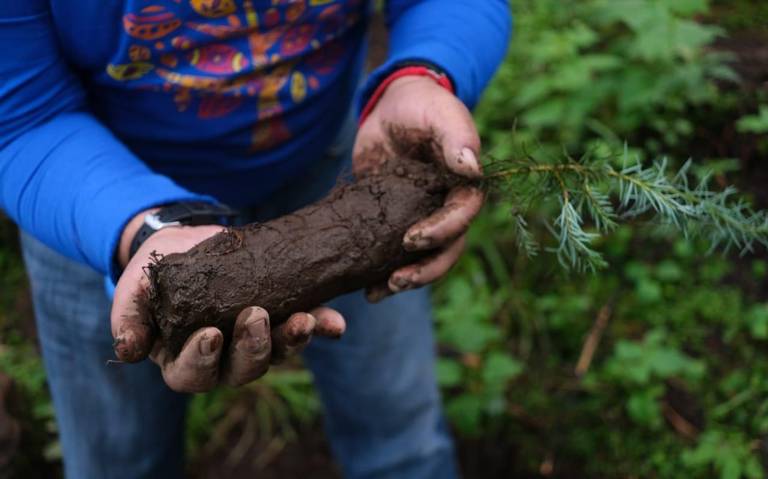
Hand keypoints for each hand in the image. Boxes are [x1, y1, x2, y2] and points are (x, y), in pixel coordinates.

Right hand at [110, 210, 345, 392]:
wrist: (186, 244)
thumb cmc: (155, 275)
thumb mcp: (133, 293)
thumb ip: (129, 319)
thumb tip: (128, 350)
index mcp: (185, 361)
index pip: (192, 374)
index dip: (201, 360)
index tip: (210, 334)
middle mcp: (225, 360)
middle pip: (242, 370)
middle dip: (254, 348)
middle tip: (257, 316)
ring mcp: (257, 341)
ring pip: (277, 352)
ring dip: (294, 339)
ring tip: (305, 319)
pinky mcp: (282, 317)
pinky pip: (306, 328)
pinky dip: (322, 326)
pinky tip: (335, 322)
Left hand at [353, 75, 483, 300]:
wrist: (390, 108)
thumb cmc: (422, 106)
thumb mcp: (440, 113)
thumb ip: (457, 136)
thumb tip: (472, 169)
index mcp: (463, 188)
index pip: (462, 218)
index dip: (442, 232)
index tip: (412, 239)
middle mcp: (445, 209)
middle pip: (446, 251)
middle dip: (424, 271)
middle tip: (395, 282)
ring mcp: (419, 219)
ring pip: (421, 260)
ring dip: (404, 280)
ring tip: (377, 293)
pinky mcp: (392, 224)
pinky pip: (391, 255)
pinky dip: (380, 272)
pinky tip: (363, 287)